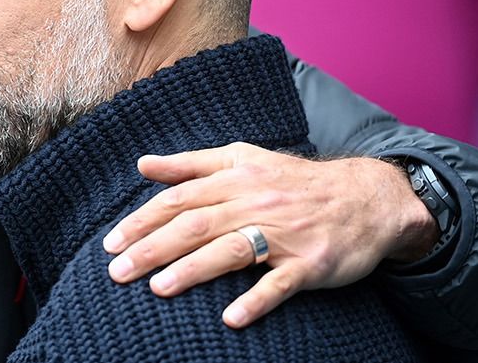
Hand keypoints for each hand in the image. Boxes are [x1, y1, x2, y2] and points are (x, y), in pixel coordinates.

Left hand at [101, 143, 436, 327]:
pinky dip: (256, 300)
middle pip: (195, 225)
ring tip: (158, 289)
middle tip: (118, 271)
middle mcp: (255, 202)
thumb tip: (143, 164)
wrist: (366, 198)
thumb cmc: (295, 182)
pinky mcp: (310, 264)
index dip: (142, 220)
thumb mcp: (244, 159)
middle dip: (152, 248)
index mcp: (235, 177)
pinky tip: (232, 317)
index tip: (112, 243)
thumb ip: (192, 164)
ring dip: (193, 270)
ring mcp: (283, 235)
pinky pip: (280, 284)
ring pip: (232, 250)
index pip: (178, 199)